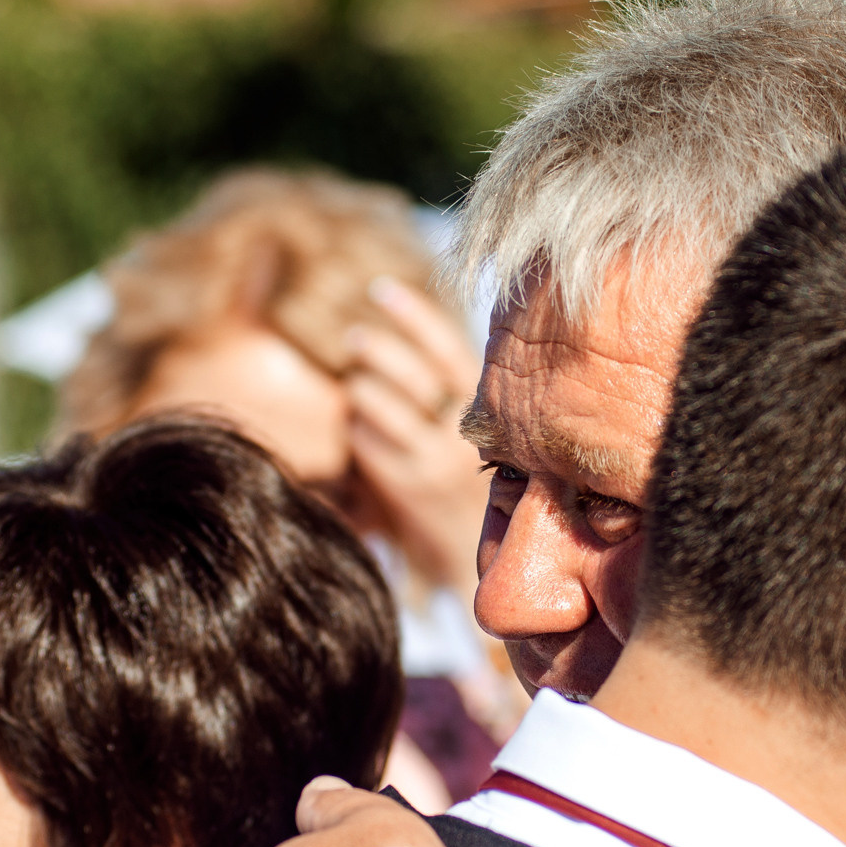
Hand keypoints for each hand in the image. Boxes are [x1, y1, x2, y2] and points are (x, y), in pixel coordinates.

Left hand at [347, 278, 488, 594]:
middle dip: (375, 347)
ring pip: (377, 403)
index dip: (413, 314)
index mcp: (491, 409)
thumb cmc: (478, 482)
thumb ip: (457, 390)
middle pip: (408, 371)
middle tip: (354, 337)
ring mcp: (434, 462)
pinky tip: (361, 434)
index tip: (380, 288)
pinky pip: (364, 441)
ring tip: (358, 389)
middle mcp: (465, 433)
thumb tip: (414, 333)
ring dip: (360, 390)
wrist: (486, 558)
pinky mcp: (406, 489)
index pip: (448, 347)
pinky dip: (356, 430)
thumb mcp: (484, 430)